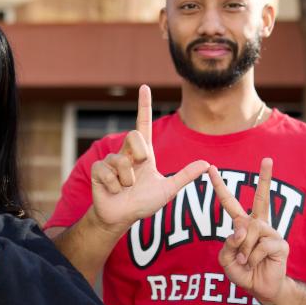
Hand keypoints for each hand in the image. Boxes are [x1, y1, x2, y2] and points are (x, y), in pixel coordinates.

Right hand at [89, 84, 208, 232]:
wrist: (122, 217)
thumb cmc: (143, 203)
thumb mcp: (168, 190)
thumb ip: (185, 176)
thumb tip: (207, 164)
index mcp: (144, 153)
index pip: (143, 123)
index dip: (144, 105)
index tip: (144, 87)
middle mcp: (127, 153)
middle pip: (134, 135)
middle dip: (140, 153)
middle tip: (139, 173)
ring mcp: (111, 161)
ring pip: (121, 160)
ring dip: (127, 180)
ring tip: (125, 189)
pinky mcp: (98, 170)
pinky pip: (107, 172)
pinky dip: (114, 185)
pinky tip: (113, 191)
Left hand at [208, 158, 288, 304]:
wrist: (261, 288)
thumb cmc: (243, 271)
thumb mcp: (226, 259)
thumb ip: (228, 244)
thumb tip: (242, 231)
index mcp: (243, 225)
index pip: (230, 202)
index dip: (220, 187)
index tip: (212, 169)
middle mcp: (258, 225)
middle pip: (263, 198)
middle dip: (266, 178)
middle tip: (268, 158)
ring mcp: (271, 232)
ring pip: (251, 231)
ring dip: (243, 249)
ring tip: (245, 261)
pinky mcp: (280, 243)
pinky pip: (260, 246)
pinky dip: (252, 258)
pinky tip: (255, 263)